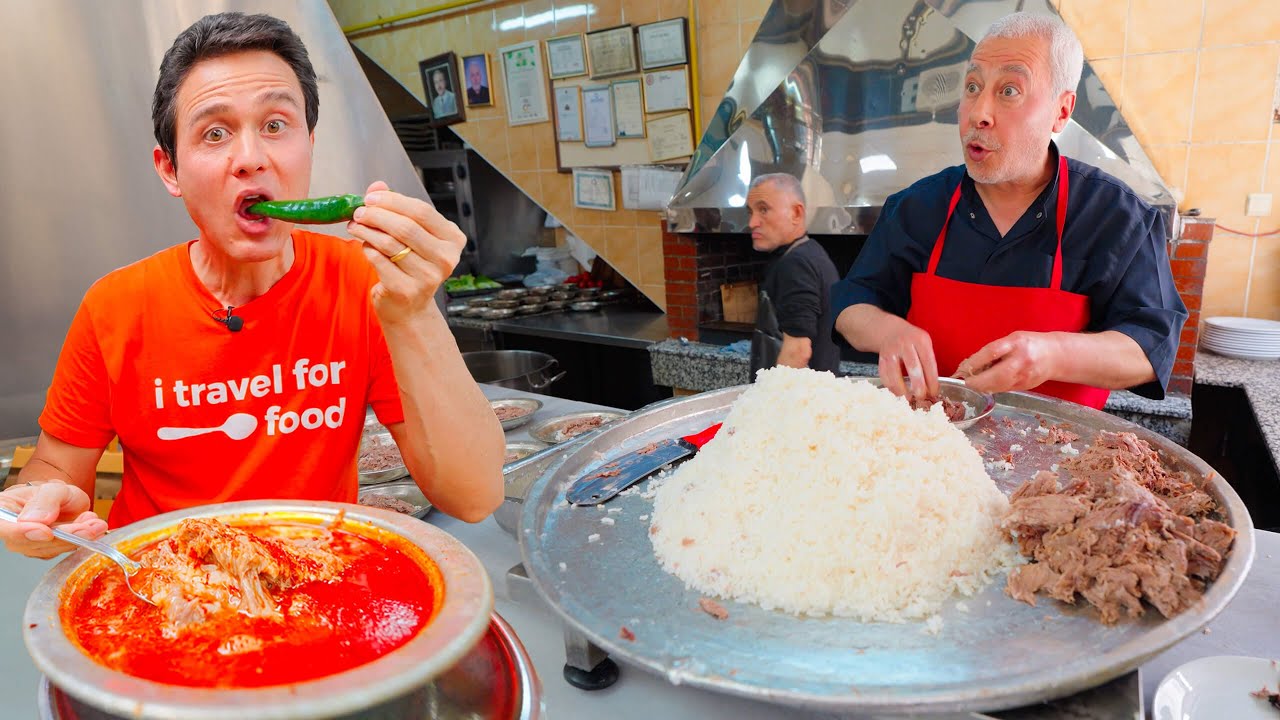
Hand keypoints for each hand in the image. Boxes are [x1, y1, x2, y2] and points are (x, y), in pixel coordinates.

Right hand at [0, 481, 106, 558]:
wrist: (63, 501)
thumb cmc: (52, 494)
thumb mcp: (53, 488)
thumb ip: (46, 500)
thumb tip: (38, 519)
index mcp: (3, 510)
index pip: (3, 526)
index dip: (21, 532)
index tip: (46, 532)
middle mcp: (12, 531)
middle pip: (29, 542)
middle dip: (62, 537)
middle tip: (87, 528)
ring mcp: (27, 544)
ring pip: (48, 549)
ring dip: (75, 539)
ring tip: (95, 525)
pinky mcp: (45, 551)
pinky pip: (61, 550)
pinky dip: (80, 541)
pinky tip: (93, 528)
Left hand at [346, 181, 465, 325]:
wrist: (410, 308)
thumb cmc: (412, 266)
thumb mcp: (412, 235)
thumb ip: (398, 209)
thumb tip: (378, 186)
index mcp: (452, 240)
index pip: (422, 211)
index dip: (393, 201)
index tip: (370, 197)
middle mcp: (445, 259)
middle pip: (405, 226)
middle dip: (377, 215)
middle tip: (359, 211)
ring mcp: (427, 277)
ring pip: (389, 243)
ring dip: (367, 231)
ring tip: (355, 226)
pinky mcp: (406, 290)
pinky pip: (379, 260)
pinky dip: (367, 249)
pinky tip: (365, 246)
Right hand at [877, 318, 938, 402]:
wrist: (891, 331)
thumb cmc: (912, 341)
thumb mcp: (924, 343)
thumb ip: (928, 361)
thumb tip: (931, 387)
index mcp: (920, 340)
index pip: (928, 362)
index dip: (931, 379)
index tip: (933, 392)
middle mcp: (905, 344)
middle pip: (912, 367)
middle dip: (918, 385)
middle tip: (921, 397)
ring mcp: (891, 351)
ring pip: (895, 372)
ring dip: (901, 388)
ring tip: (907, 398)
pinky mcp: (881, 358)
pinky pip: (884, 374)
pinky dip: (890, 386)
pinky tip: (897, 393)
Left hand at [960, 331, 1061, 393]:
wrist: (1055, 356)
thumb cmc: (1029, 344)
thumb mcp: (1012, 339)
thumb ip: (995, 349)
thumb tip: (971, 364)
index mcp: (1016, 343)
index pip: (992, 352)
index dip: (974, 362)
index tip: (962, 368)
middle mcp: (1022, 360)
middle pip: (996, 375)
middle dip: (978, 381)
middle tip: (966, 382)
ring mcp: (1025, 375)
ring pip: (1000, 386)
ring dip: (983, 387)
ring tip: (974, 383)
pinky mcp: (1025, 386)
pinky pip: (1004, 389)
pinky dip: (992, 388)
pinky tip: (986, 384)